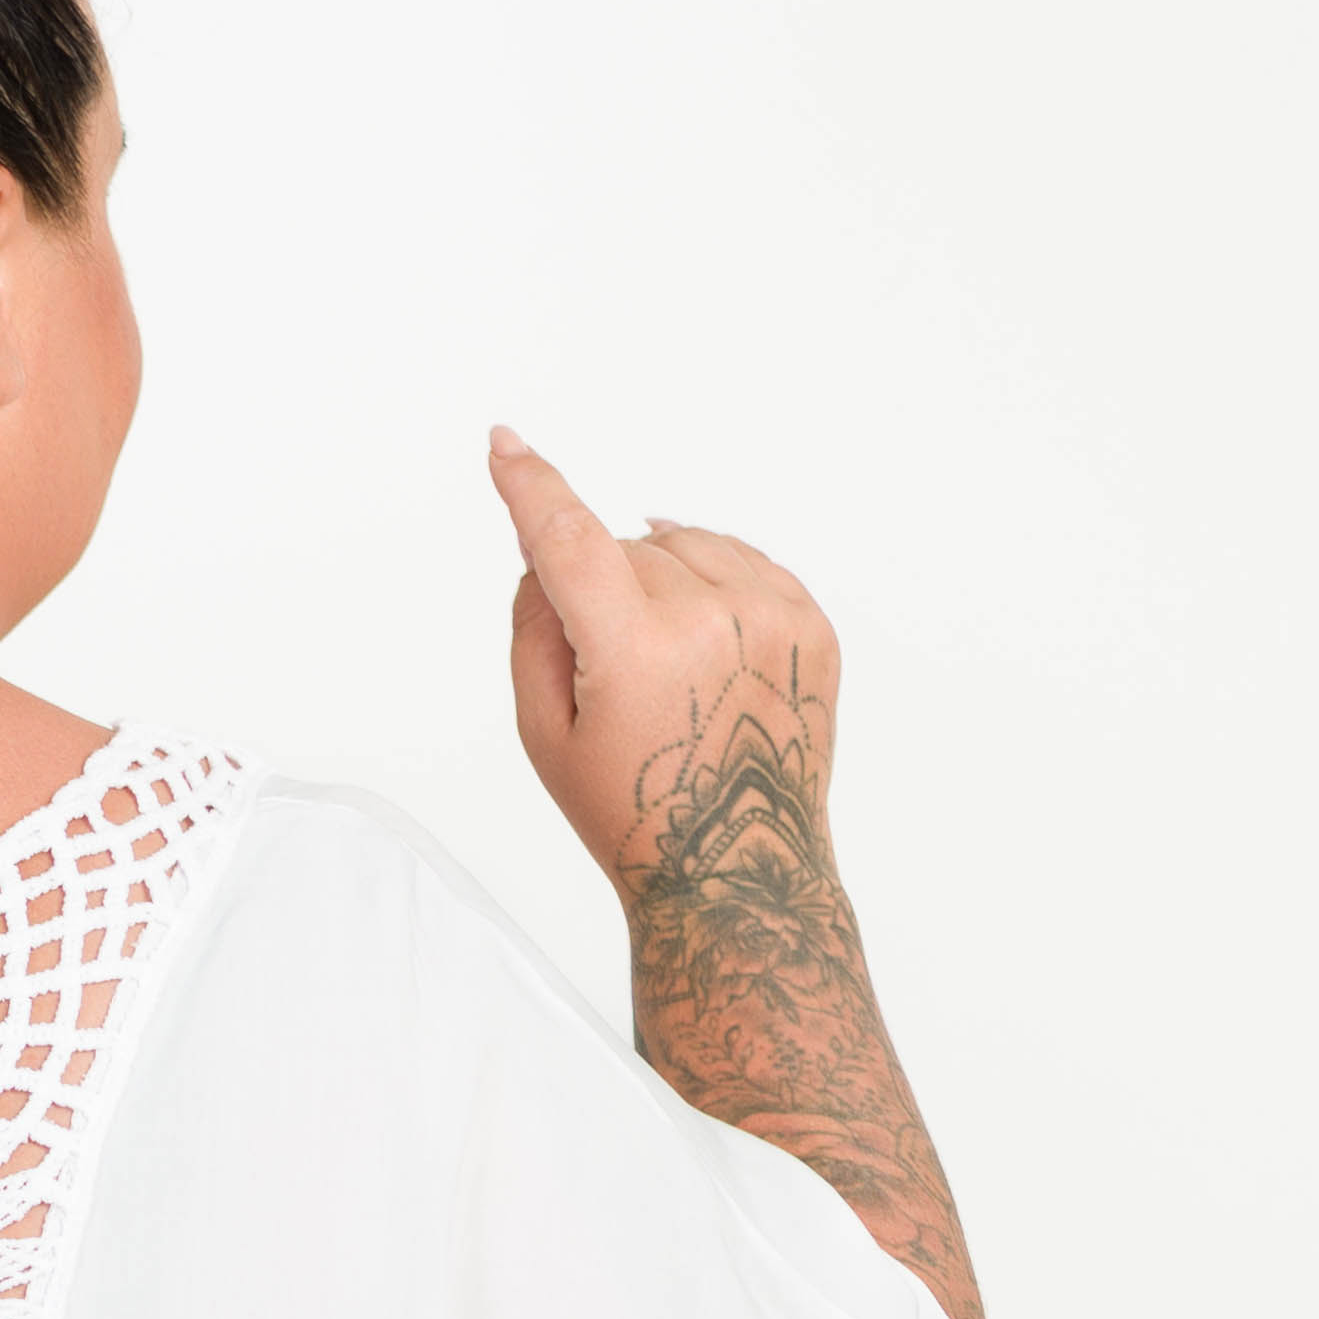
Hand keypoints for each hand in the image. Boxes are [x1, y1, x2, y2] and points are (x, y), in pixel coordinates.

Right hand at [489, 434, 840, 909]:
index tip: (506, 448)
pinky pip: (743, 558)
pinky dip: (714, 584)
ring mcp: (772, 619)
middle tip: (615, 679)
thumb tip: (544, 548)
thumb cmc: (636, 812)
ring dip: (661, 581)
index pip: (571, 539)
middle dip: (605, 593)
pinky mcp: (812, 624)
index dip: (531, 488)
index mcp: (636, 654)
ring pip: (685, 543)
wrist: (738, 871)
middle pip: (626, 549)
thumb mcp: (547, 733)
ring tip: (665, 666)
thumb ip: (535, 627)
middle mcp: (711, 623)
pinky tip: (703, 641)